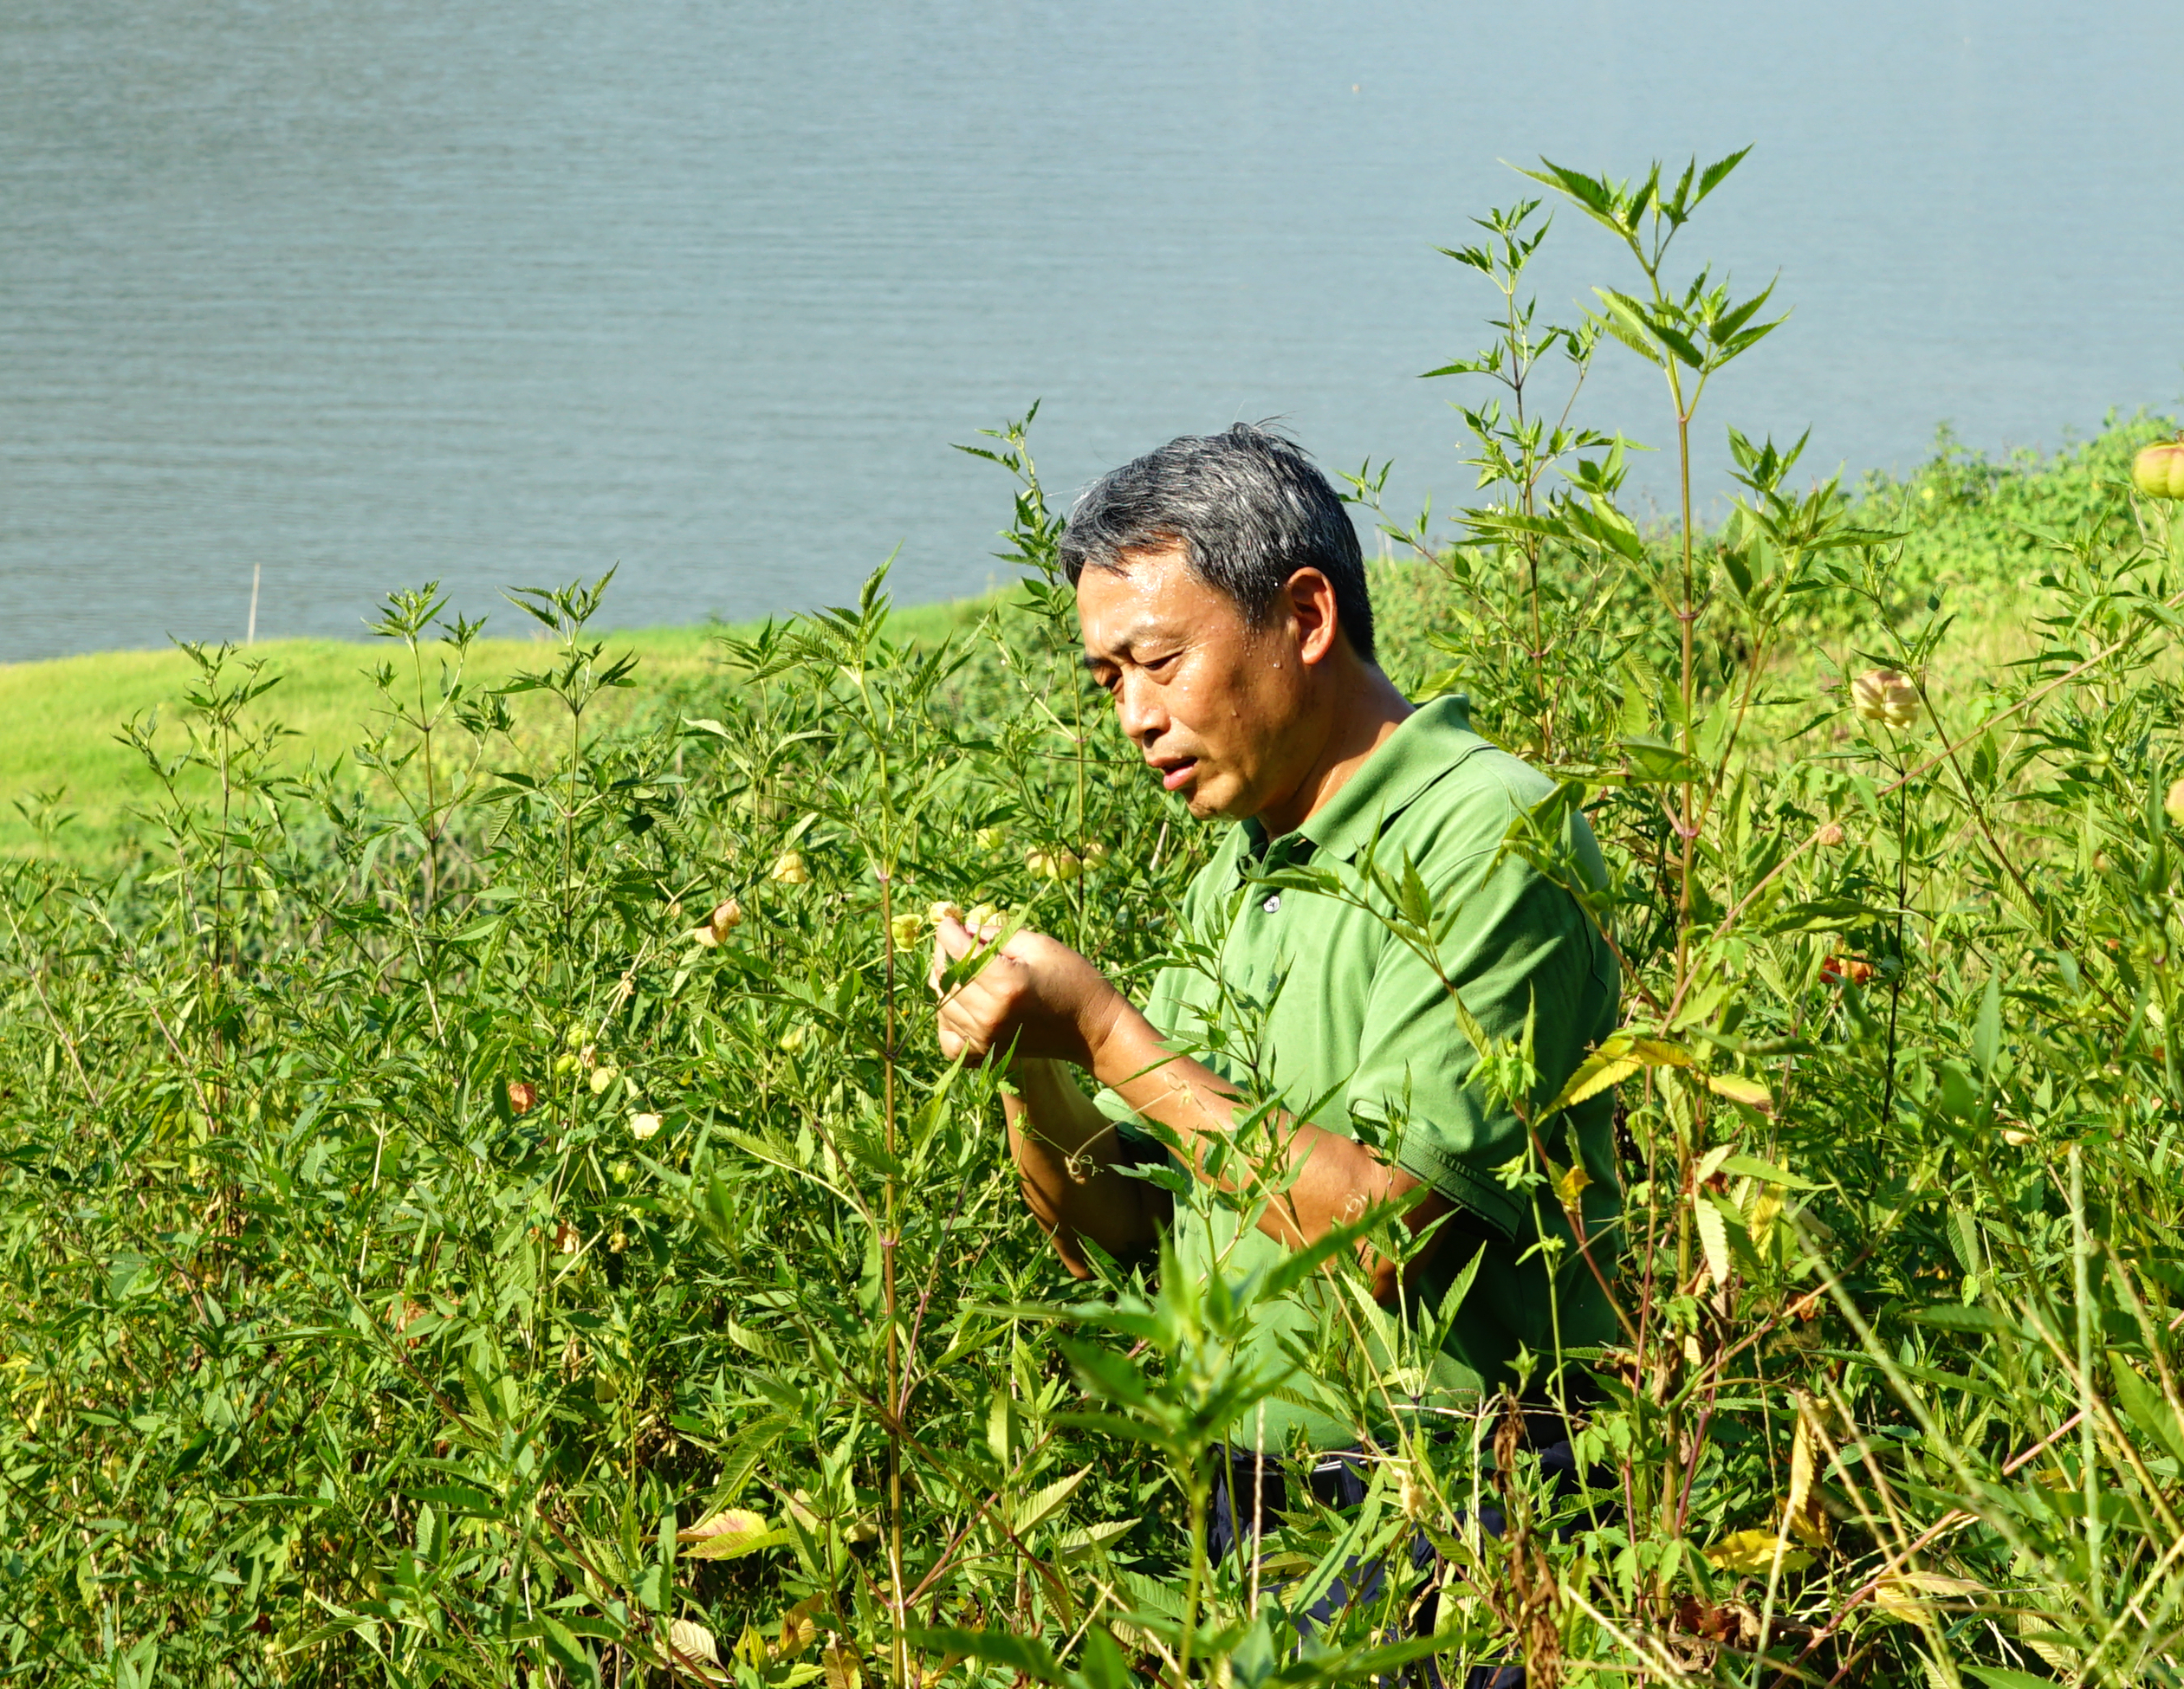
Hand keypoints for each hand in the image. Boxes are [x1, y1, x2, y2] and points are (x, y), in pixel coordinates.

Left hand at [927, 915, 1125, 1069]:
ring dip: (944, 983)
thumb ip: (998, 935)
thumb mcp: (1040, 945)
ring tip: (960, 967)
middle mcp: (989, 1013)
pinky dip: (947, 1021)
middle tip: (955, 941)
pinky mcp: (986, 1052)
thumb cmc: (1072, 979)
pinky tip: (960, 1006)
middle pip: (944, 977)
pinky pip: (948, 1038)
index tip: (949, 919)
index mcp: (1004, 983)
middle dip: (944, 953)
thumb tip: (964, 928)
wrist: (1092, 1029)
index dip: (947, 930)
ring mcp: (985, 1037)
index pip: (956, 951)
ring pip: (942, 1004)